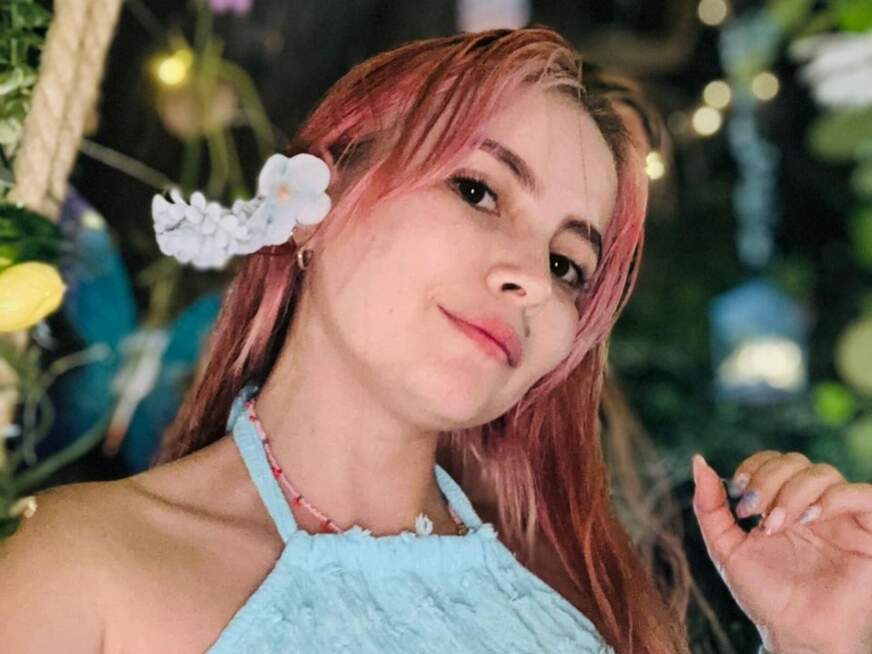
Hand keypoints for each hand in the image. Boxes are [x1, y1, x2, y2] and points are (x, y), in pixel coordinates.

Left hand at [692, 451, 871, 653]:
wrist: (795, 634)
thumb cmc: (764, 595)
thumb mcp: (726, 548)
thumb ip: (709, 506)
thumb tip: (698, 461)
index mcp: (782, 504)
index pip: (772, 462)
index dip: (754, 468)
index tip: (738, 494)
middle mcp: (813, 505)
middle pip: (796, 462)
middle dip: (769, 480)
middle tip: (755, 514)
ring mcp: (842, 517)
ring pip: (824, 474)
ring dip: (792, 492)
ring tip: (777, 524)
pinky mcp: (870, 533)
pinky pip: (864, 495)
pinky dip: (834, 498)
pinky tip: (810, 518)